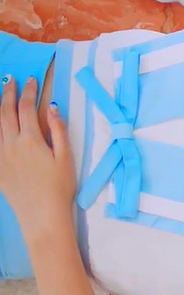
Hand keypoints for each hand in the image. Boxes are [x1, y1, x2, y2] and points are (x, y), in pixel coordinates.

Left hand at [0, 75, 75, 226]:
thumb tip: (52, 107)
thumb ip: (59, 130)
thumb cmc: (59, 187)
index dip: (29, 92)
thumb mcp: (66, 158)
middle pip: (5, 112)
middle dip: (8, 93)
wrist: (41, 214)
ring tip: (0, 95)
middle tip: (10, 80)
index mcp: (31, 140)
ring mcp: (0, 156)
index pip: (27, 108)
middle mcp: (11, 144)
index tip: (31, 80)